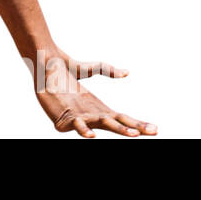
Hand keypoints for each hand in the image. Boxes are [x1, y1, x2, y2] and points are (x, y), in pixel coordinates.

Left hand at [32, 50, 156, 137]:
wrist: (44, 64)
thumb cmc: (66, 68)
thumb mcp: (91, 69)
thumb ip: (108, 70)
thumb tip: (127, 73)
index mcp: (99, 108)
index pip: (123, 119)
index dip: (139, 124)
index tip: (156, 129)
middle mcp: (92, 115)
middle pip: (117, 124)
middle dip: (135, 129)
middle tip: (153, 132)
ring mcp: (79, 116)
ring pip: (102, 126)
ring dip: (117, 130)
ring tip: (133, 135)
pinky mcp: (64, 116)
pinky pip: (77, 126)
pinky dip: (85, 131)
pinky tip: (92, 135)